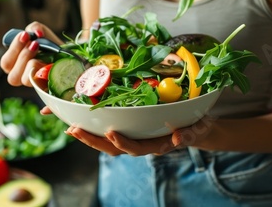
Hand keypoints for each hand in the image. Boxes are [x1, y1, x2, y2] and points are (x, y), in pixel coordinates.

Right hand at [0, 22, 61, 86]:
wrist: (69, 54)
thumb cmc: (51, 44)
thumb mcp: (42, 32)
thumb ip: (35, 28)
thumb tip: (37, 33)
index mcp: (16, 65)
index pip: (6, 63)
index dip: (14, 49)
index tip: (25, 35)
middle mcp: (23, 77)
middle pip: (12, 76)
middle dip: (22, 56)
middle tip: (35, 43)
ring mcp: (36, 83)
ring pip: (25, 80)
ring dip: (32, 64)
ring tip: (44, 54)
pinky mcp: (48, 87)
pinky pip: (42, 85)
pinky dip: (45, 73)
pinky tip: (50, 63)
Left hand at [61, 114, 216, 155]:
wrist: (195, 128)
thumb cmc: (197, 126)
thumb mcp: (199, 128)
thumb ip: (190, 134)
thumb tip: (178, 138)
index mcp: (157, 144)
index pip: (137, 148)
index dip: (123, 143)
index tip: (111, 133)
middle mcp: (143, 143)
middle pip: (115, 149)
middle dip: (94, 141)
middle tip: (76, 131)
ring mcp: (136, 138)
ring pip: (109, 144)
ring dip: (90, 137)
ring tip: (72, 129)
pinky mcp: (131, 131)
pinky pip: (111, 134)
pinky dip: (95, 129)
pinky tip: (82, 122)